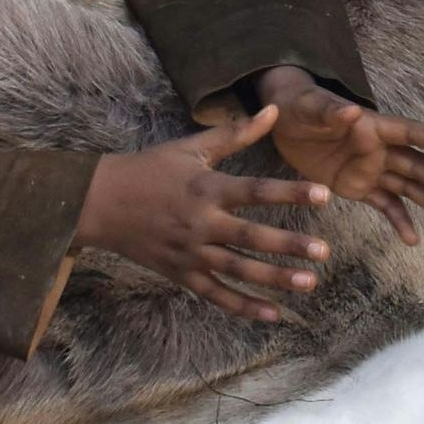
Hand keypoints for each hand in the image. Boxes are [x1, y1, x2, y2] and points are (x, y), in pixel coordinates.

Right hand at [76, 108, 330, 320]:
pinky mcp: (181, 274)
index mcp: (207, 188)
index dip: (290, 192)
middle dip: (289, 245)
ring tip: (309, 283)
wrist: (99, 203)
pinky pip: (215, 295)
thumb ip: (235, 133)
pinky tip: (273, 314)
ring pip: (238, 270)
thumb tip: (273, 109)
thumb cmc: (149, 170)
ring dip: (274, 279)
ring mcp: (190, 253)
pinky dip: (243, 306)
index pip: (256, 190)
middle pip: (251, 237)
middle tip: (324, 251)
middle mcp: (201, 223)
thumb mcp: (191, 147)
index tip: (324, 195)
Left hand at [249, 65, 423, 244]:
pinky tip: (412, 240)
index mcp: (373, 126)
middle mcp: (379, 149)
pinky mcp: (358, 187)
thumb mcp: (311, 107)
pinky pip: (384, 205)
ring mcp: (371, 169)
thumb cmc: (300, 106)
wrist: (284, 122)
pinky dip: (399, 221)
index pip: (408, 133)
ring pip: (408, 187)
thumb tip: (354, 112)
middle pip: (416, 165)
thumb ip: (333, 113)